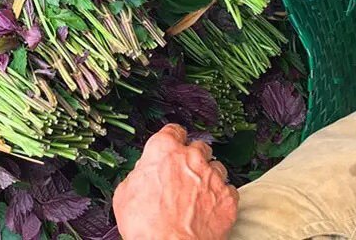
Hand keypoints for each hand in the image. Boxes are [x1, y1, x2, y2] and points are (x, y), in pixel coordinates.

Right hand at [113, 125, 238, 239]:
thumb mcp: (125, 192)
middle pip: (199, 146)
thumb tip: (142, 175)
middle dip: (193, 158)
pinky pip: (230, 190)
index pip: (173, 130)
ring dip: (209, 176)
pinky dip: (222, 196)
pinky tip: (212, 206)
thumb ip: (139, 174)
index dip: (173, 138)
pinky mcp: (227, 198)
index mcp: (164, 149)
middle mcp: (190, 157)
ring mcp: (212, 177)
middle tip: (185, 173)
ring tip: (200, 192)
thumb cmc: (145, 225)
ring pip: (216, 166)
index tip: (173, 145)